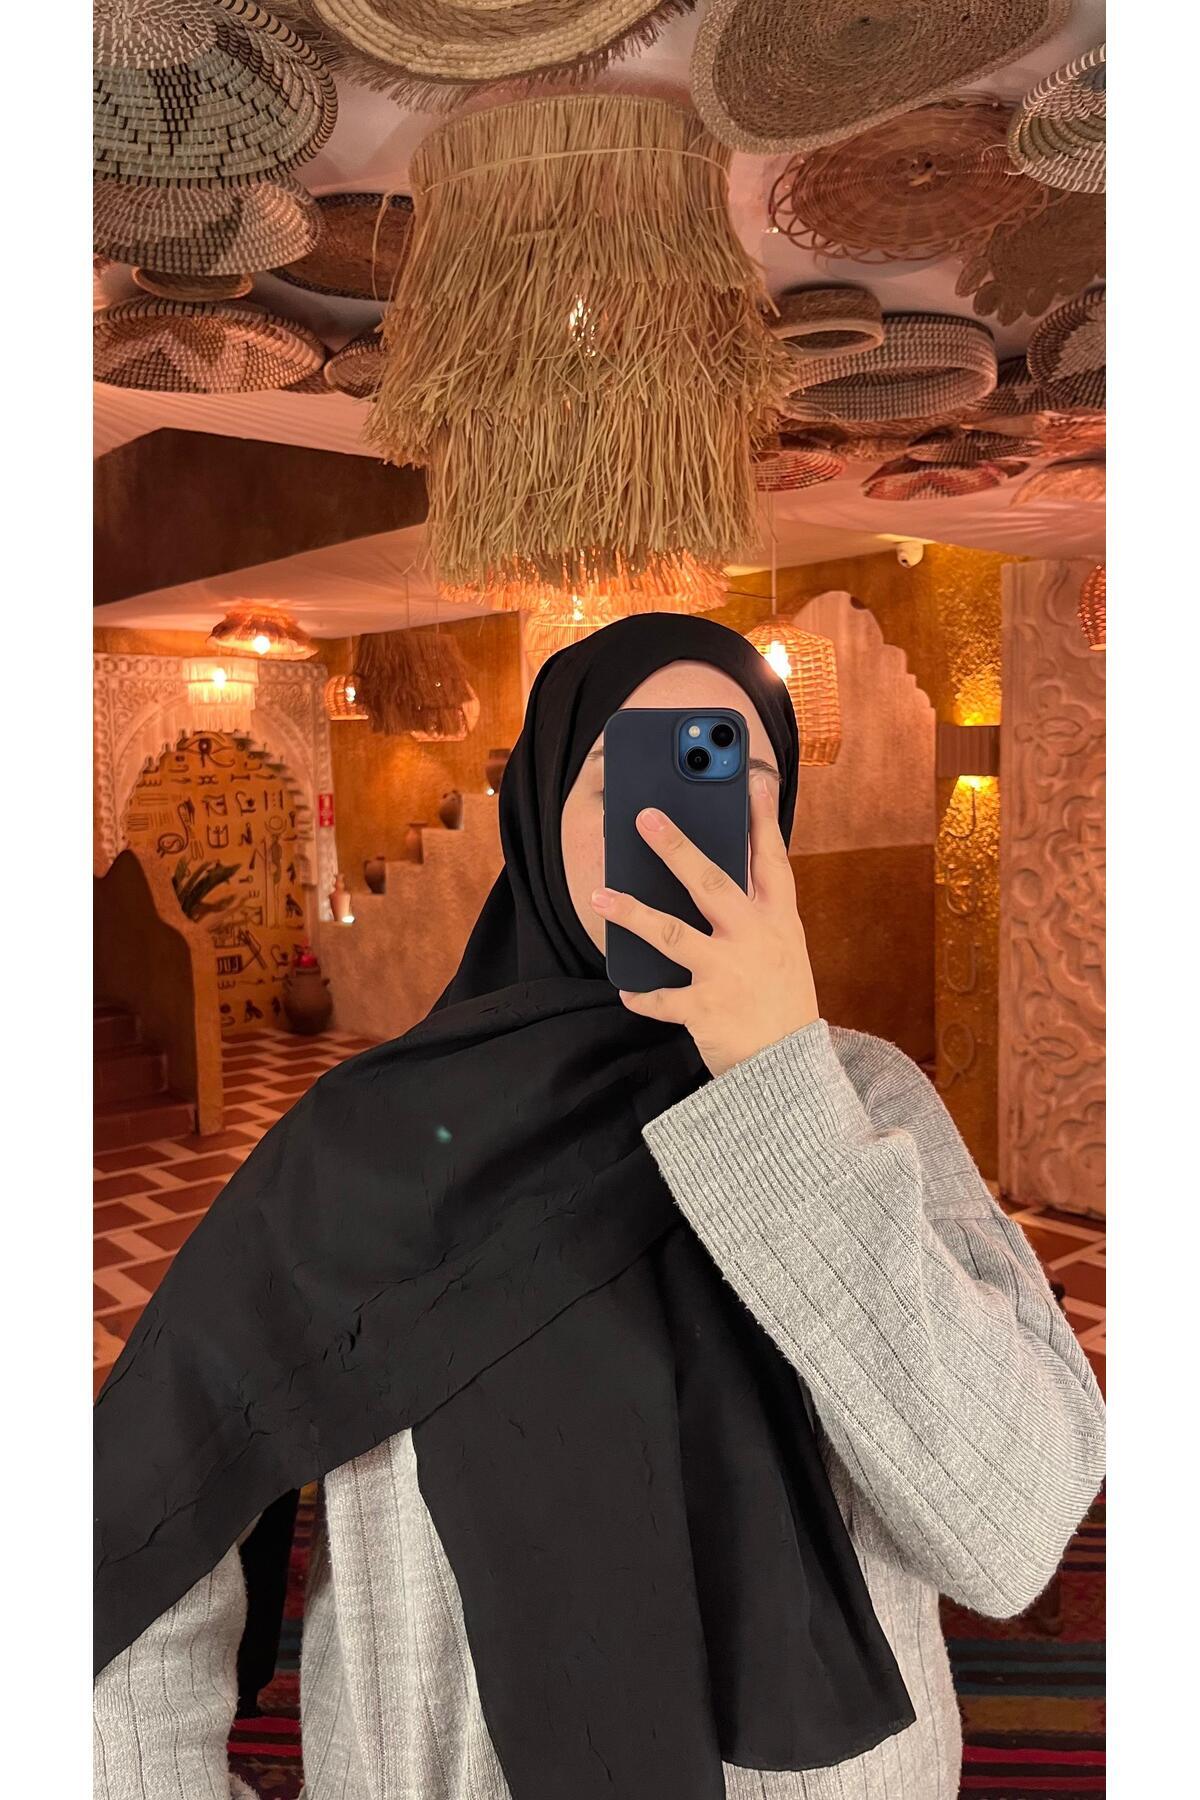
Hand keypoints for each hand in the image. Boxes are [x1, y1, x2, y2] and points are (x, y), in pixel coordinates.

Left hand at [591, 773, 818, 1078]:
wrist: (791, 1071)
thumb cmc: (782, 1001)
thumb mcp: (783, 949)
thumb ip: (756, 911)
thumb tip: (719, 867)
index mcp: (777, 921)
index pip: (771, 861)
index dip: (760, 820)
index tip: (751, 782)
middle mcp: (753, 940)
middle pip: (711, 884)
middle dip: (677, 848)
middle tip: (645, 818)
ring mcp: (727, 974)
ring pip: (672, 934)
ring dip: (633, 913)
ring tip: (600, 896)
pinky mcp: (705, 1009)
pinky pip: (662, 997)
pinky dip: (641, 994)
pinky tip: (623, 987)